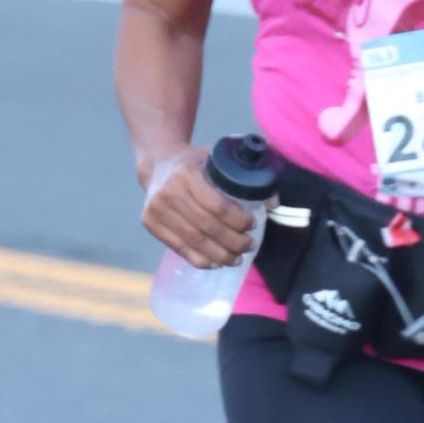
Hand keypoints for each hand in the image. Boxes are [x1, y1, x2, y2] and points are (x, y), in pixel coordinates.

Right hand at [140, 147, 256, 267]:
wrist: (157, 164)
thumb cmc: (194, 163)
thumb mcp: (215, 159)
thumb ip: (244, 176)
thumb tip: (273, 202)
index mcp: (186, 173)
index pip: (218, 205)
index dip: (238, 220)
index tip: (252, 225)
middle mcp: (168, 192)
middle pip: (207, 227)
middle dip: (233, 242)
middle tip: (249, 245)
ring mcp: (156, 209)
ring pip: (194, 241)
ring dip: (220, 255)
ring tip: (236, 259)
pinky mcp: (150, 223)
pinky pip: (180, 248)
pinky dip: (200, 260)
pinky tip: (216, 263)